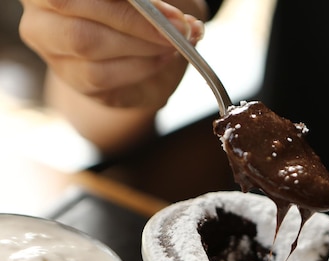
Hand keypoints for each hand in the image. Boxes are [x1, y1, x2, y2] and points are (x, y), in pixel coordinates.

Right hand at [18, 0, 205, 109]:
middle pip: (70, 3)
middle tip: (177, 28)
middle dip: (133, 18)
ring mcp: (49, 44)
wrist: (146, 52)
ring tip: (172, 44)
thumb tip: (179, 20)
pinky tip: (161, 59)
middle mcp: (41, 7)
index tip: (165, 8)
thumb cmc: (148, 11)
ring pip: (85, 41)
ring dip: (140, 44)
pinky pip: (98, 74)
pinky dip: (139, 66)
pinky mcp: (70, 77)